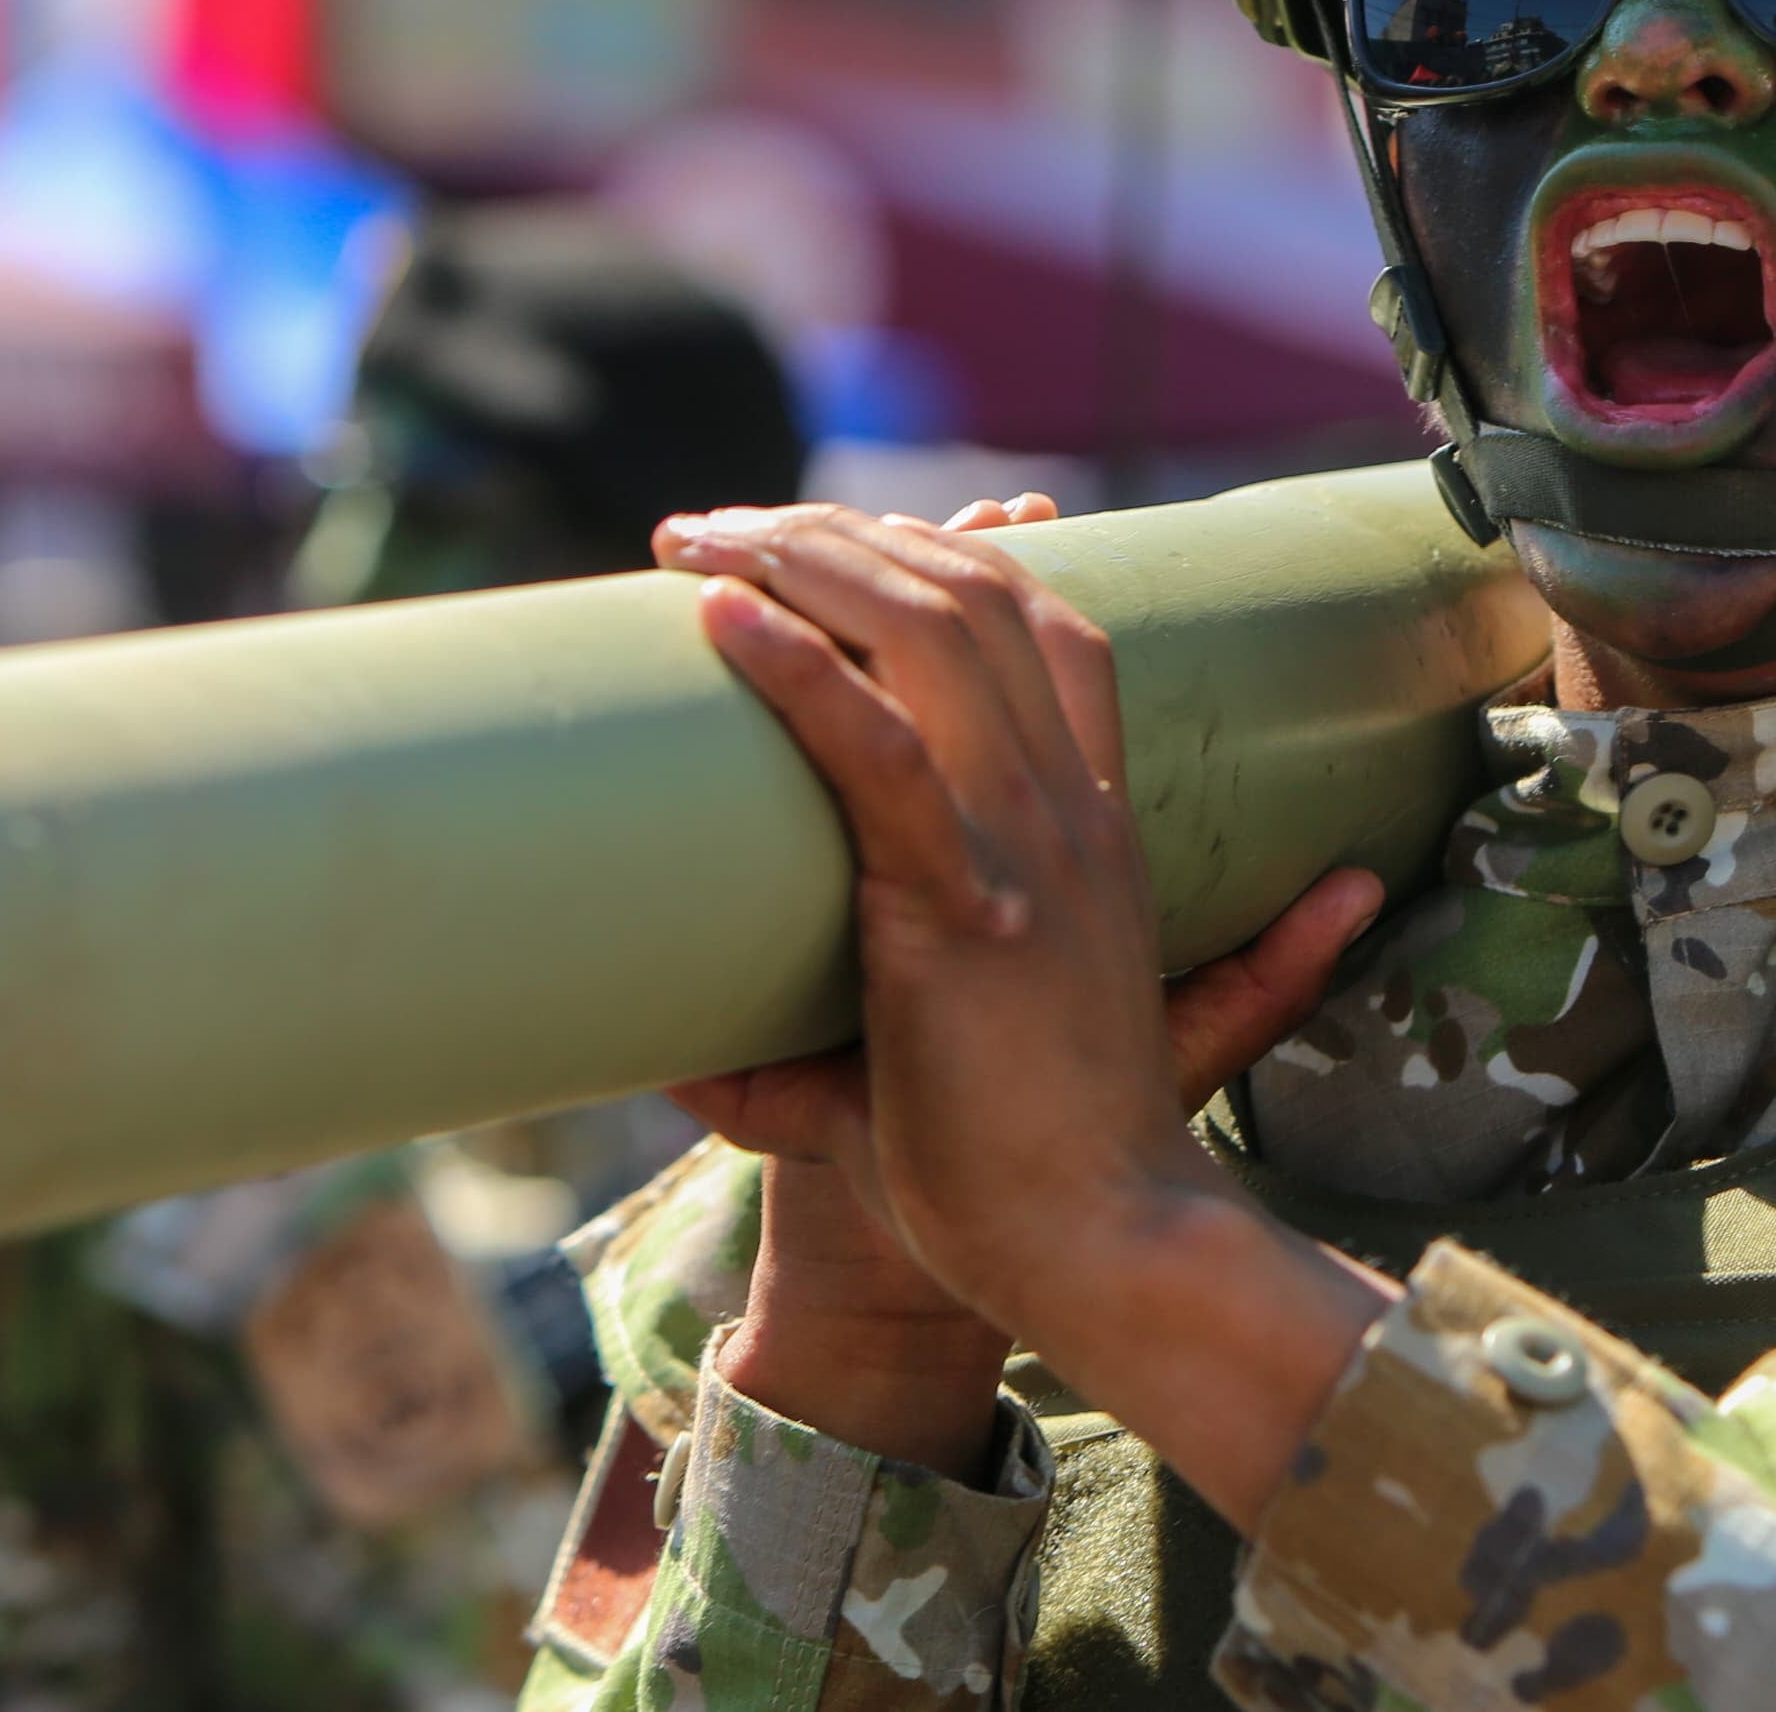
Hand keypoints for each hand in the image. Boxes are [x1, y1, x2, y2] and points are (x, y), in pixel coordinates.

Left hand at [662, 497, 1383, 1477]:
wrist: (1103, 1249)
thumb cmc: (1020, 1182)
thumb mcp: (905, 1095)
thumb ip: (813, 1066)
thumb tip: (672, 1066)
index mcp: (1095, 831)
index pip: (1052, 625)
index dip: (960, 548)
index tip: (844, 533)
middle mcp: (1070, 813)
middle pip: (980, 592)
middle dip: (844, 530)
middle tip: (720, 528)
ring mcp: (1026, 849)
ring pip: (930, 629)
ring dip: (805, 557)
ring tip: (697, 542)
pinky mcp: (961, 906)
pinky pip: (874, 747)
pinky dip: (794, 665)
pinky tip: (719, 617)